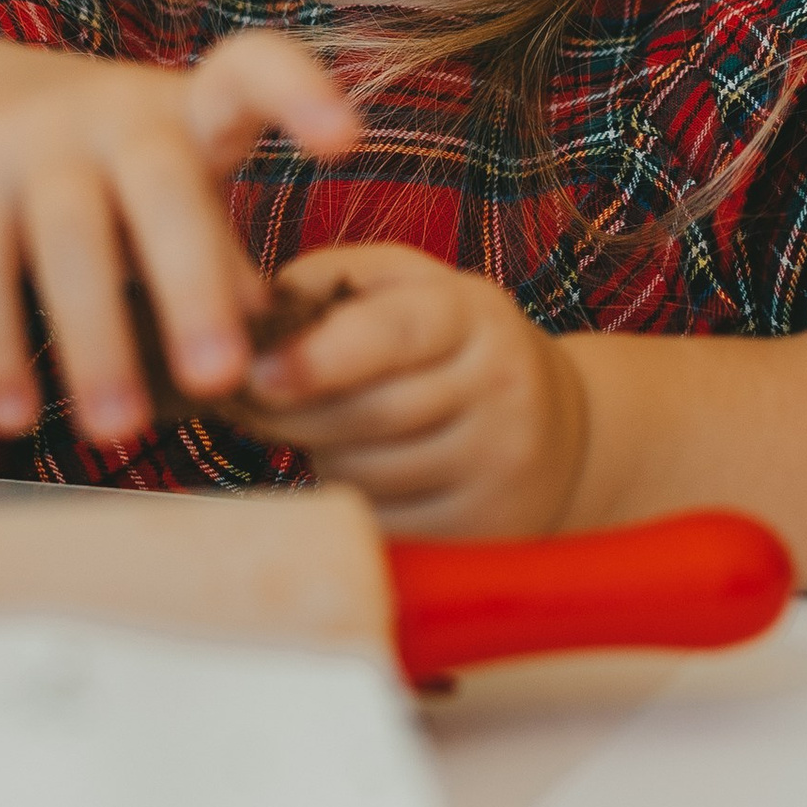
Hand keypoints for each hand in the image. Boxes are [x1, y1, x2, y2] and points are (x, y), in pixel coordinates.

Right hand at [0, 30, 356, 443]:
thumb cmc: (117, 172)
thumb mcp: (181, 195)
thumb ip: (224, 258)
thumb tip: (285, 350)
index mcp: (192, 109)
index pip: (253, 72)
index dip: (299, 96)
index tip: (346, 143)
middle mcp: (116, 111)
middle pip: (161, 189)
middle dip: (190, 284)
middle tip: (218, 380)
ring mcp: (34, 138)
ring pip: (67, 238)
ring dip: (93, 339)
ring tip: (117, 432)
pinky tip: (14, 417)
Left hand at [232, 243, 588, 536]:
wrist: (556, 428)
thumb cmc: (450, 346)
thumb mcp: (409, 287)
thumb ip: (331, 280)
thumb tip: (252, 317)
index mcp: (472, 313)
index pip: (394, 333)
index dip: (318, 357)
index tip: (255, 375)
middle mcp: (499, 384)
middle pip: (368, 414)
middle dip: (290, 413)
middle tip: (250, 401)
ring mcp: (500, 461)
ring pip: (368, 473)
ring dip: (322, 455)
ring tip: (326, 429)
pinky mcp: (488, 525)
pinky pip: (386, 522)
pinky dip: (356, 500)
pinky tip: (365, 472)